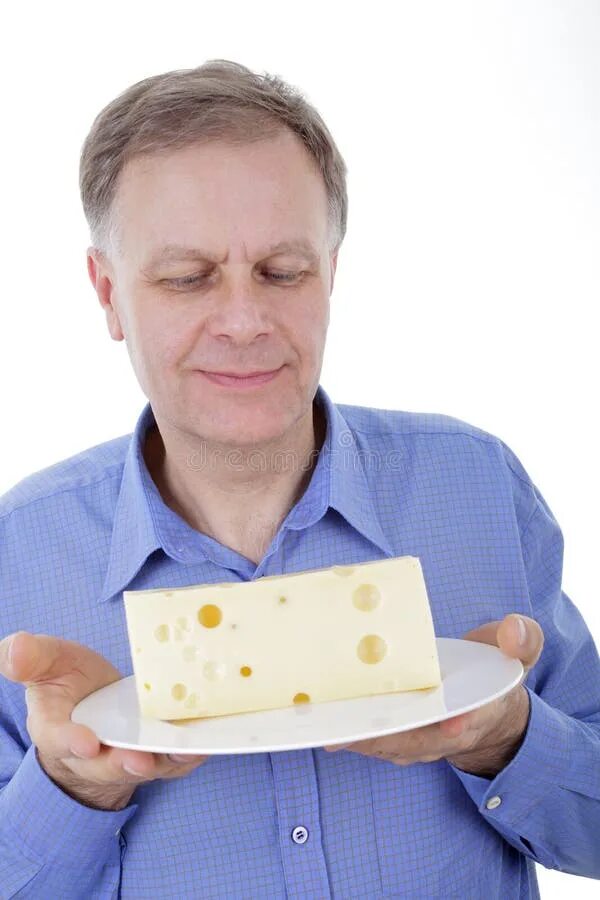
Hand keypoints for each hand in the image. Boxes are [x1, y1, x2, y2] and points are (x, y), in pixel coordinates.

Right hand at [0, 631, 208, 809]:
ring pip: (144, 767)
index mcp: (56, 729)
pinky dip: (188, 757)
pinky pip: (172, 763)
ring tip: (180, 752)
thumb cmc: (67, 681)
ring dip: (162, 762)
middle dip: (122, 763)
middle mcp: (91, 753)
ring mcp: (125, 756)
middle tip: (138, 759)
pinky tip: (204, 745)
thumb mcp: (47, 662)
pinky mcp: (154, 756)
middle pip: (105, 764)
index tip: (86, 743)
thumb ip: (31, 658)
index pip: (59, 740)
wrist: (93, 703)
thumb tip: (14, 649)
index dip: (71, 742)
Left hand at [324, 614, 543, 778]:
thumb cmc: (497, 671)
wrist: (488, 705)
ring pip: (387, 742)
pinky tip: (322, 719)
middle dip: (384, 733)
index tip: (448, 723)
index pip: (468, 720)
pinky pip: (372, 737)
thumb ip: (523, 639)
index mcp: (480, 710)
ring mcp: (420, 739)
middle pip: (413, 739)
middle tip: (351, 724)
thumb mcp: (521, 651)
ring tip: (325, 722)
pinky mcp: (398, 735)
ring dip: (358, 735)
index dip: (456, 723)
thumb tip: (513, 630)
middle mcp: (446, 732)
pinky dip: (349, 732)